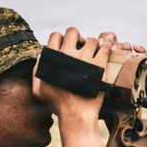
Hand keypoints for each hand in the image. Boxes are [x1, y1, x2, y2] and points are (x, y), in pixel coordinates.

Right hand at [34, 28, 117, 146]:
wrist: (76, 114)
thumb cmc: (57, 104)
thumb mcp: (38, 88)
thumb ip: (38, 69)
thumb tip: (42, 56)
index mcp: (53, 58)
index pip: (56, 36)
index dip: (61, 39)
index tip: (66, 46)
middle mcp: (68, 55)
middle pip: (73, 32)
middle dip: (77, 37)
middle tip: (80, 46)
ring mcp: (85, 59)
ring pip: (91, 40)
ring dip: (93, 44)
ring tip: (94, 52)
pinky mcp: (99, 65)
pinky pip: (105, 47)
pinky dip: (107, 44)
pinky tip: (108, 45)